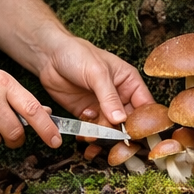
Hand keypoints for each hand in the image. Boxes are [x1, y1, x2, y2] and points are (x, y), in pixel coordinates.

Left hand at [33, 31, 151, 130]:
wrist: (49, 56)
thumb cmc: (77, 54)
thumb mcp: (97, 73)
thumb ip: (109, 97)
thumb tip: (121, 119)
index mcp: (129, 82)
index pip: (145, 105)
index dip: (144, 121)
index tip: (137, 135)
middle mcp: (119, 96)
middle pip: (129, 122)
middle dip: (121, 133)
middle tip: (112, 140)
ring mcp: (103, 106)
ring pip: (111, 129)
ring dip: (103, 135)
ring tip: (92, 135)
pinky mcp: (87, 113)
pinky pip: (93, 129)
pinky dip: (90, 134)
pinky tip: (83, 132)